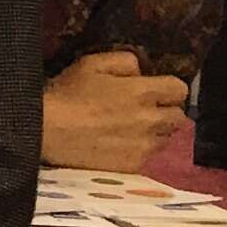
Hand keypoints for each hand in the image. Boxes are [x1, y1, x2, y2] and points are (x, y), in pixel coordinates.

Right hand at [40, 50, 190, 172]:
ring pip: (165, 138)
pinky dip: (139, 149)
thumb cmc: (67, 93)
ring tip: (131, 129)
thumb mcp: (91, 63)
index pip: (179, 89)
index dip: (168, 88)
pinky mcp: (134, 165)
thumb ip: (124, 61)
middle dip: (165, 111)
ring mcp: (144, 145)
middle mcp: (151, 120)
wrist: (46, 130)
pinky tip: (119, 144)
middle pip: (178, 117)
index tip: (154, 89)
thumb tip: (141, 70)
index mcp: (143, 92)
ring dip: (154, 131)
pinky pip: (149, 155)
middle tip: (144, 110)